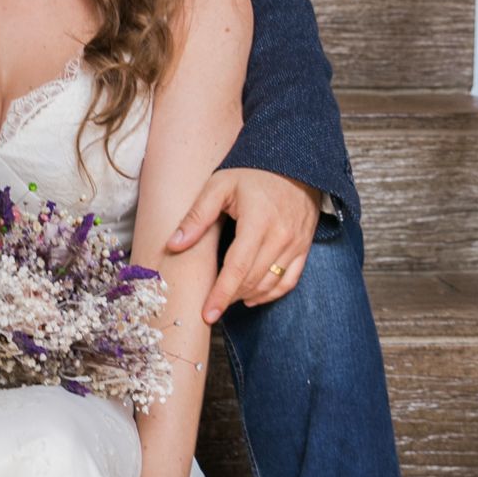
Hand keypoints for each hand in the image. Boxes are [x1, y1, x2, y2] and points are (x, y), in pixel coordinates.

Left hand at [168, 168, 320, 322]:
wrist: (296, 162)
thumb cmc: (252, 172)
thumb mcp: (219, 186)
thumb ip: (197, 216)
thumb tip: (173, 245)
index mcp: (258, 222)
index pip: (237, 268)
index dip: (221, 294)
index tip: (207, 314)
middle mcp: (281, 236)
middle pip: (253, 280)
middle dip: (230, 298)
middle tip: (210, 307)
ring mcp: (296, 243)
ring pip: (271, 284)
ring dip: (247, 296)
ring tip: (227, 300)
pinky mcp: (304, 247)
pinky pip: (289, 280)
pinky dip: (271, 293)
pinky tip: (252, 297)